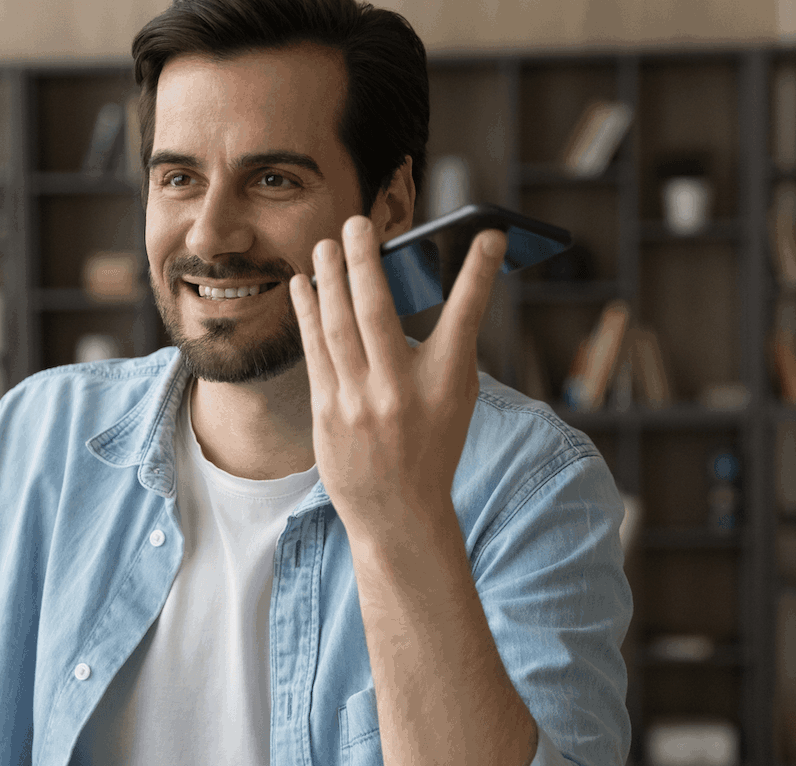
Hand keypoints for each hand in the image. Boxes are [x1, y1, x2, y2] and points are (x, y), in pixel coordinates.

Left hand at [288, 215, 505, 544]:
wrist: (398, 514)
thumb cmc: (432, 445)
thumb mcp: (455, 396)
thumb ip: (449, 342)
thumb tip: (434, 281)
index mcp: (445, 387)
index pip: (466, 320)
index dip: (479, 275)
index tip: (490, 234)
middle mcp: (401, 393)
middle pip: (378, 312)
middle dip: (365, 261)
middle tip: (357, 222)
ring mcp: (359, 404)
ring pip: (337, 326)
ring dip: (328, 279)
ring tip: (325, 245)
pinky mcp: (327, 414)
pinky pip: (315, 351)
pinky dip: (308, 313)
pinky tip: (304, 286)